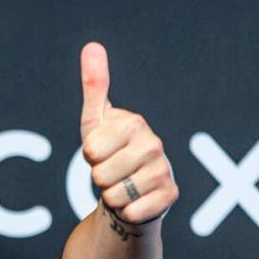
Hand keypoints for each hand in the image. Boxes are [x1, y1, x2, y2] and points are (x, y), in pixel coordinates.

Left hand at [80, 42, 177, 225]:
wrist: (132, 187)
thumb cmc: (110, 151)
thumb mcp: (96, 120)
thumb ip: (94, 86)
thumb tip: (92, 46)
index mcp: (134, 123)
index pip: (89, 150)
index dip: (88, 157)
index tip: (100, 152)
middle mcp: (154, 144)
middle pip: (100, 176)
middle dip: (98, 179)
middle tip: (111, 172)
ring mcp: (163, 171)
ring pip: (114, 196)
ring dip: (112, 197)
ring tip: (122, 185)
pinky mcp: (169, 196)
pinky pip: (131, 212)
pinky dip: (126, 212)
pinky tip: (135, 201)